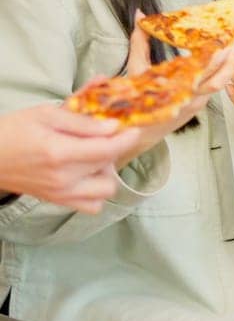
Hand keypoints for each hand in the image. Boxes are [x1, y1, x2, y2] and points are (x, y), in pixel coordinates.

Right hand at [0, 103, 139, 211]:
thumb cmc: (13, 130)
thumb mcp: (46, 114)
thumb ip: (82, 122)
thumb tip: (113, 127)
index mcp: (60, 153)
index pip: (108, 150)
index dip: (126, 139)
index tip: (133, 130)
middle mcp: (64, 178)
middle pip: (110, 169)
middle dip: (112, 152)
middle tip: (100, 140)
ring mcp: (61, 194)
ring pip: (106, 191)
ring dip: (106, 173)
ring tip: (92, 159)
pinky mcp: (58, 201)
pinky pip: (92, 206)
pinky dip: (96, 192)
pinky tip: (87, 176)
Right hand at [118, 23, 233, 164]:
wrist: (139, 131)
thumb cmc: (135, 99)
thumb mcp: (135, 69)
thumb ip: (139, 41)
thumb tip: (140, 15)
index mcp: (175, 85)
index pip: (201, 65)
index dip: (214, 50)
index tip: (221, 35)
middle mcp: (190, 95)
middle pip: (220, 75)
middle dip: (231, 54)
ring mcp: (198, 101)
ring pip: (223, 82)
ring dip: (232, 63)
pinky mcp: (201, 104)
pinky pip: (218, 86)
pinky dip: (225, 71)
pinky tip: (227, 58)